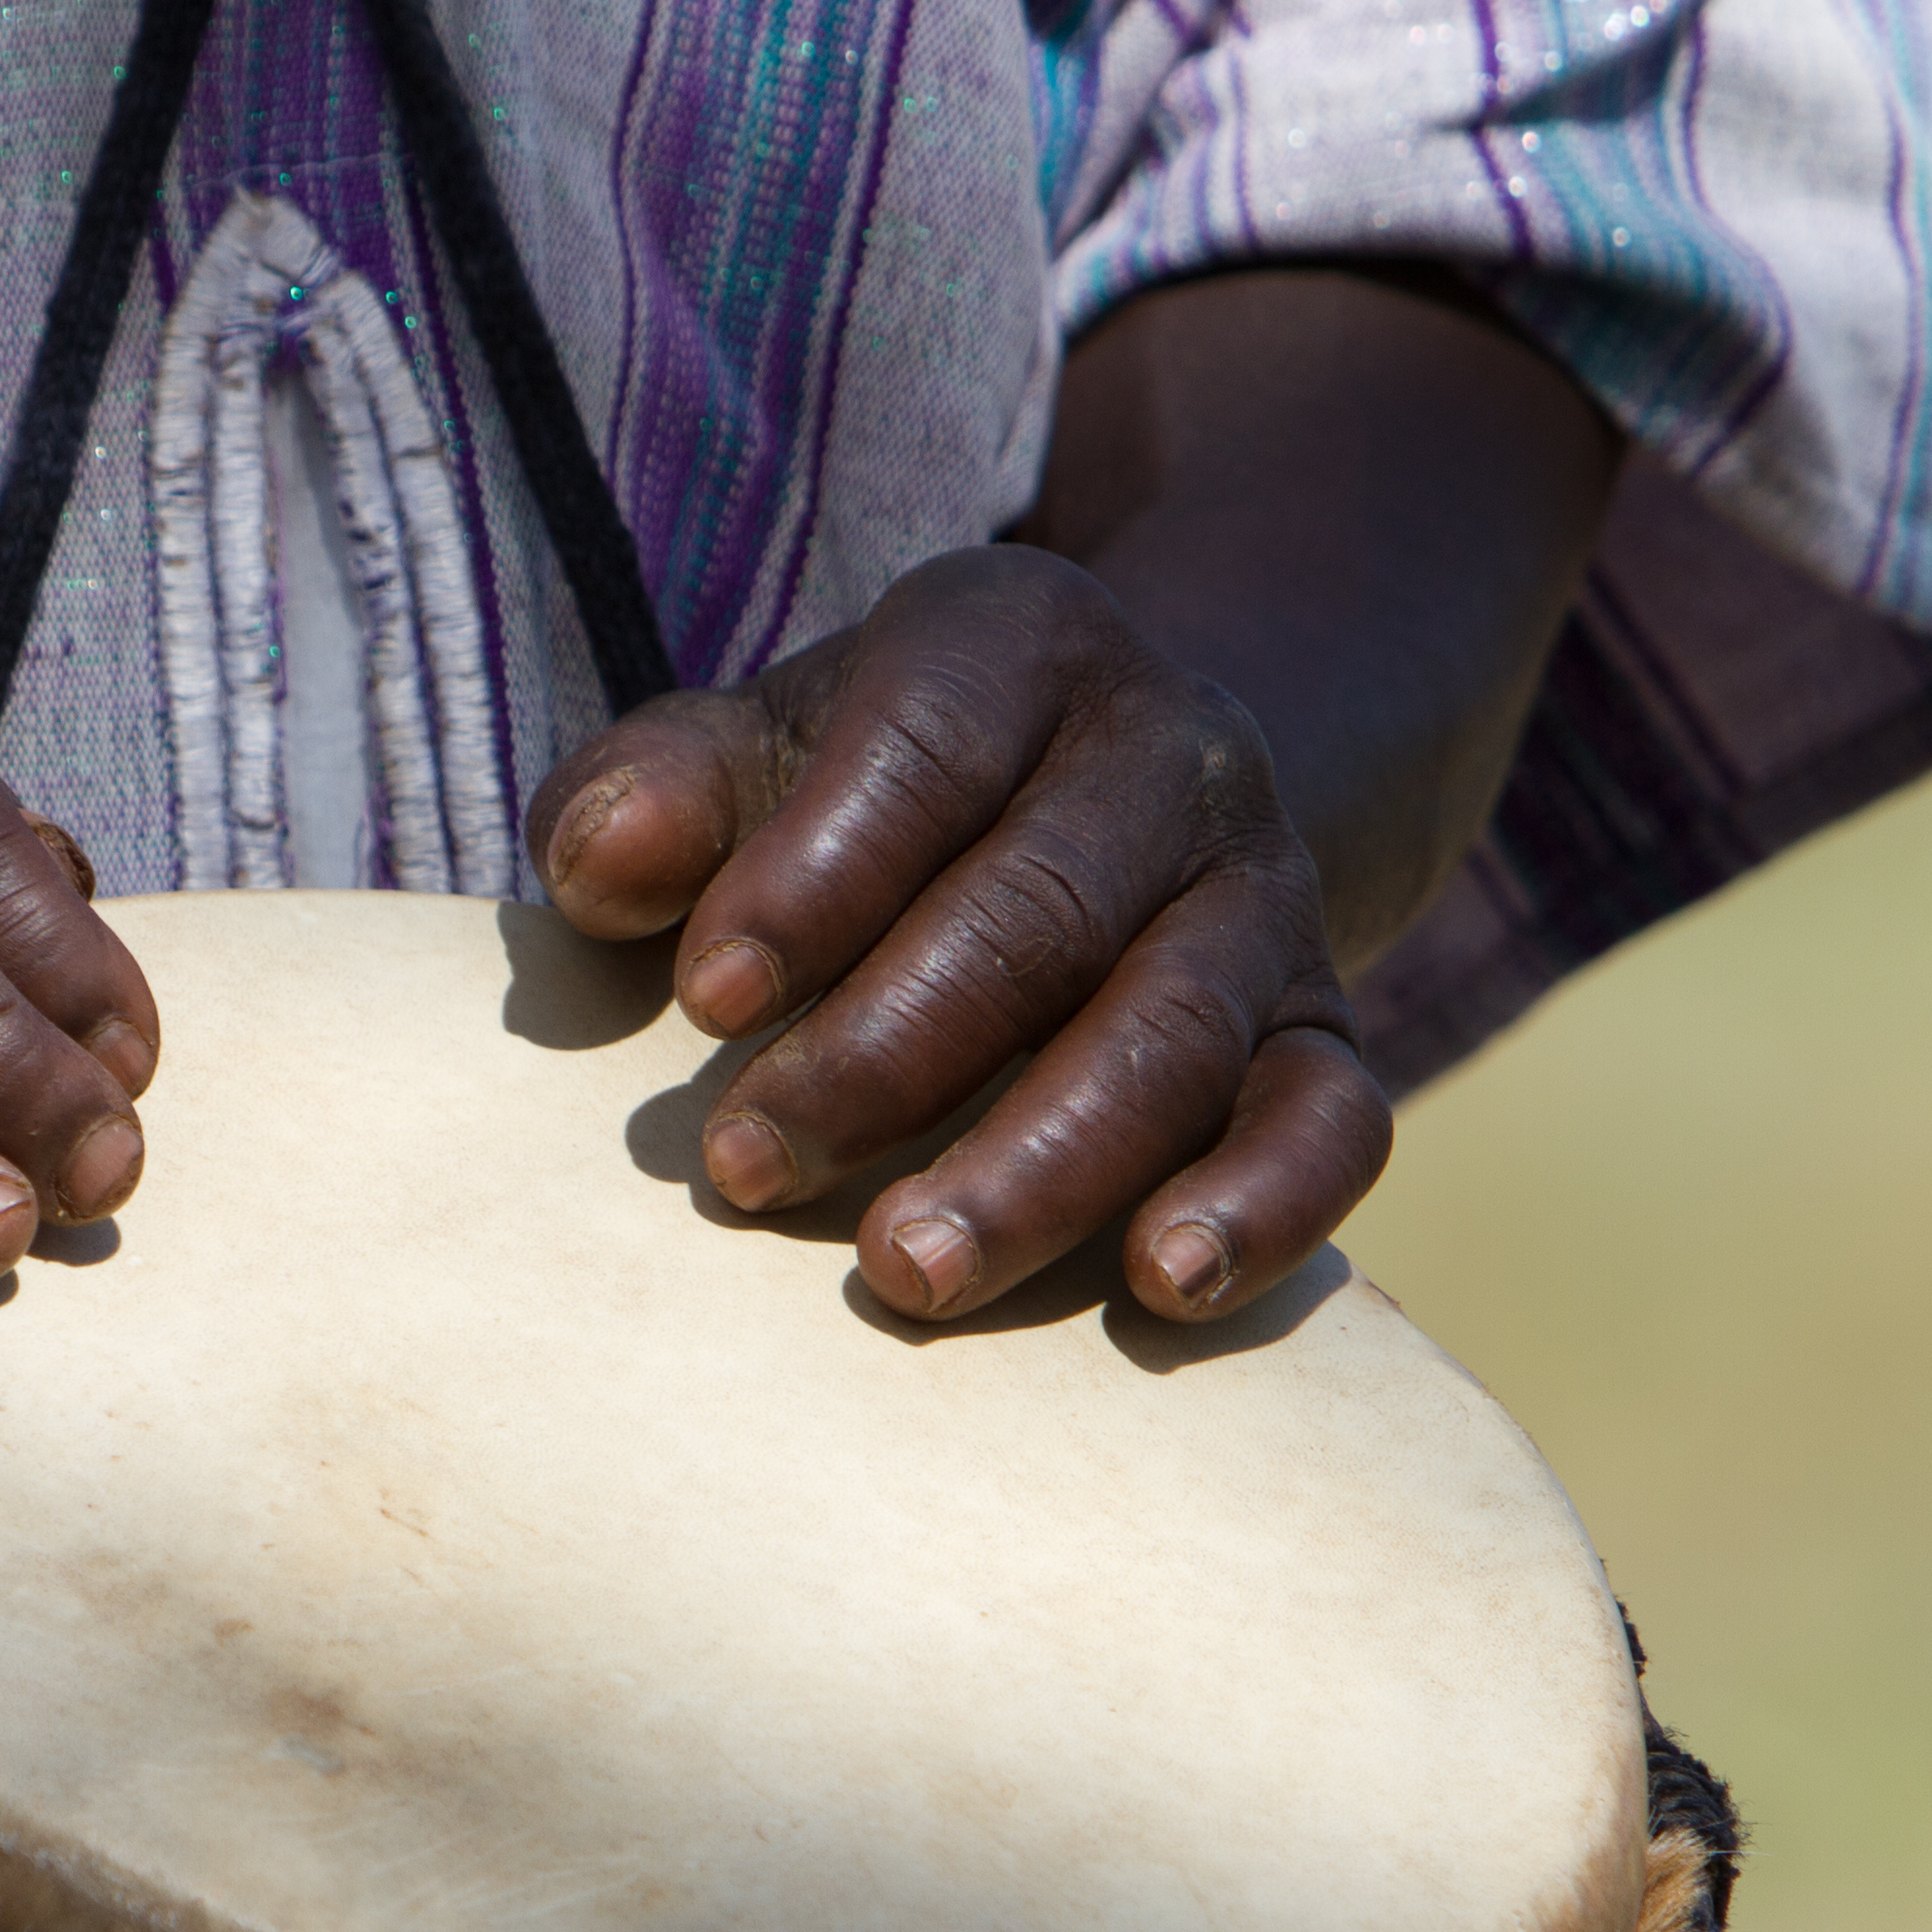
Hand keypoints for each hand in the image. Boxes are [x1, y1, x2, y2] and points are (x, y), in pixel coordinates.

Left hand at [520, 544, 1388, 1324]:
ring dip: (1040, 1163)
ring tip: (907, 1268)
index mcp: (1018, 646)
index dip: (816, 875)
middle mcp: (1171, 755)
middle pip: (1041, 909)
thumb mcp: (769, 747)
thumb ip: (663, 792)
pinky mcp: (1328, 1029)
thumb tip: (594, 865)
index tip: (705, 999)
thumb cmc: (884, 791)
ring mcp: (1263, 897)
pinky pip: (1337, 1117)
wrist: (1116, 789)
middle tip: (743, 1170)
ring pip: (1174, 1031)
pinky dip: (1263, 1205)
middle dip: (885, 1052)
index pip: (924, 748)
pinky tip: (1160, 1285)